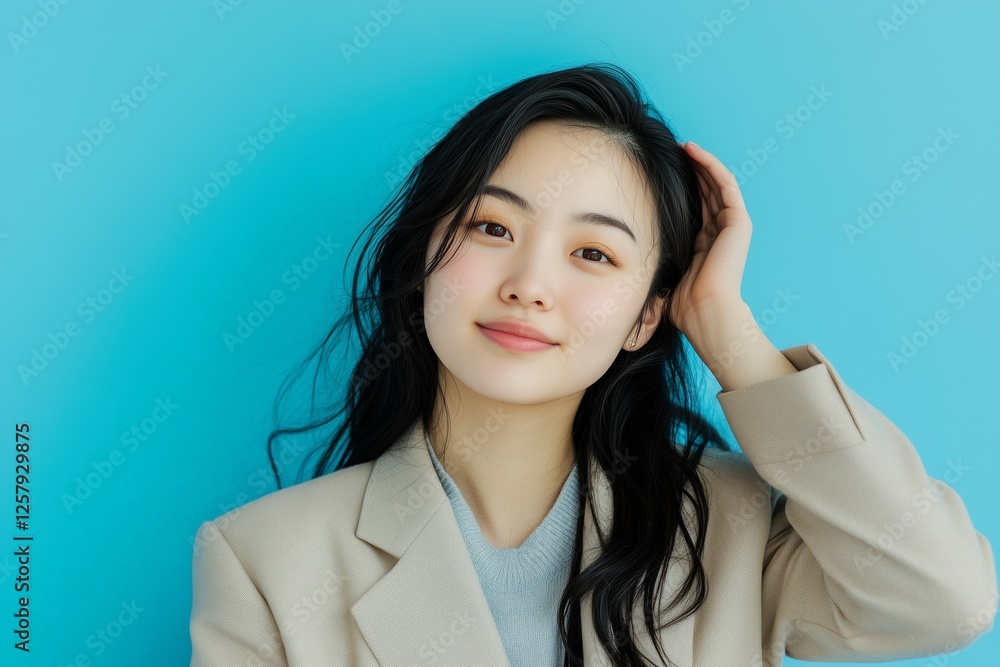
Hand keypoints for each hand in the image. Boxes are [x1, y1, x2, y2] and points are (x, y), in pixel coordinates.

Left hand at [668, 141, 752, 334]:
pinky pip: (725, 183)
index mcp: (706, 245)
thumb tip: (629, 261)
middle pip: (707, 190)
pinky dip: (710, 165)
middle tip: (672, 150)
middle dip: (691, 169)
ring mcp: (732, 225)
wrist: (705, 310)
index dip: (683, 186)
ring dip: (700, 162)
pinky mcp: (738, 220)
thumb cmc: (684, 303)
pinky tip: (693, 151)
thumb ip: (659, 262)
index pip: (696, 207)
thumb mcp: (666, 275)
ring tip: (682, 145)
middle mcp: (721, 232)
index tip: (662, 171)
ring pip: (716, 182)